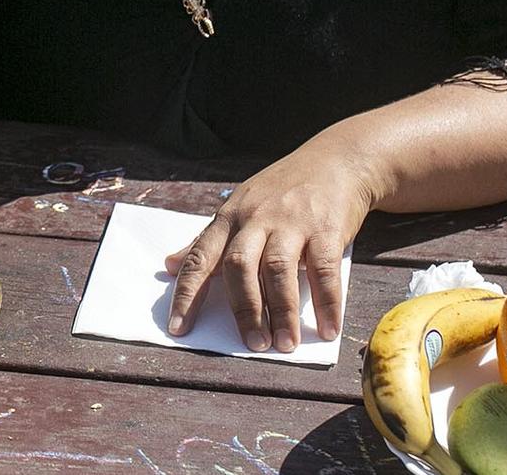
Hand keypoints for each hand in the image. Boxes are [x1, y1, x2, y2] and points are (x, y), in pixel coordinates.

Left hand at [163, 142, 378, 352]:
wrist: (336, 161)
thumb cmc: (281, 191)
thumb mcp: (239, 207)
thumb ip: (206, 239)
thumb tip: (169, 265)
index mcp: (229, 217)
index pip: (200, 257)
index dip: (187, 293)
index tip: (178, 328)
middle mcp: (256, 218)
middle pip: (239, 266)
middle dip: (243, 309)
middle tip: (253, 345)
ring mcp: (291, 222)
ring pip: (278, 270)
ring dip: (282, 312)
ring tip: (285, 344)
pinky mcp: (326, 228)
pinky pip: (324, 270)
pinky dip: (327, 302)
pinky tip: (328, 328)